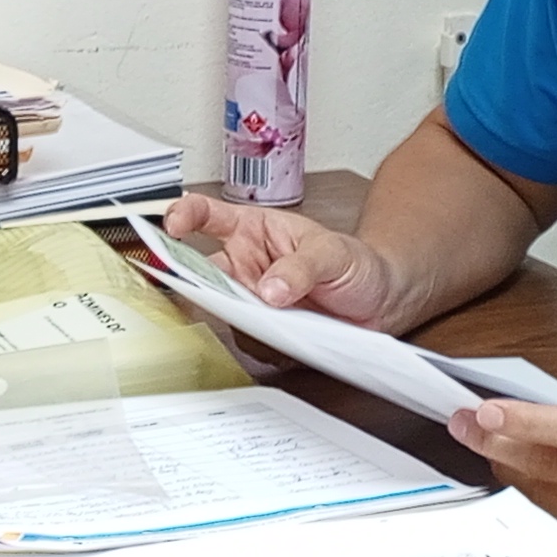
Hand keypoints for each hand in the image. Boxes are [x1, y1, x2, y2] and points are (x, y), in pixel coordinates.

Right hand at [158, 193, 401, 325]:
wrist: (382, 300)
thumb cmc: (357, 262)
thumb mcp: (332, 253)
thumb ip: (300, 268)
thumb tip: (269, 290)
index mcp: (254, 230)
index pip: (207, 215)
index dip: (184, 216)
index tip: (173, 225)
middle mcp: (245, 264)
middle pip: (201, 270)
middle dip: (192, 280)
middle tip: (196, 288)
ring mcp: (252, 299)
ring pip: (222, 310)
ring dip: (237, 315)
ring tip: (269, 315)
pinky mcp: (264, 331)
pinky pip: (248, 340)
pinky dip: (262, 342)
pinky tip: (286, 336)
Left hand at [452, 390, 556, 556]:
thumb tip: (536, 418)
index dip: (523, 423)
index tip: (485, 413)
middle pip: (553, 470)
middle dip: (500, 445)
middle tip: (467, 428)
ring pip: (553, 504)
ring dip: (515, 476)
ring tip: (494, 451)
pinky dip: (544, 509)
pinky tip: (527, 491)